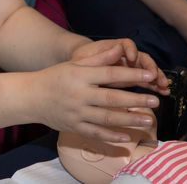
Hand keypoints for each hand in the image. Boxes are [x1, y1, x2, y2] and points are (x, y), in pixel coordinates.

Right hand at [35, 50, 160, 141]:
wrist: (31, 97)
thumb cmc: (56, 77)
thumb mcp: (75, 63)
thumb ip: (99, 58)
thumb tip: (120, 49)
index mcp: (80, 75)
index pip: (110, 74)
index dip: (130, 76)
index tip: (148, 75)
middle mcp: (79, 95)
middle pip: (111, 99)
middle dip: (135, 101)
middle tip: (155, 102)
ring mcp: (76, 113)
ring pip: (107, 118)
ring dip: (129, 120)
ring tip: (148, 120)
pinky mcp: (74, 127)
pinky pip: (96, 134)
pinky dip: (112, 137)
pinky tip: (128, 138)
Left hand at [70, 38, 169, 92]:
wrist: (80, 67)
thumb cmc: (82, 60)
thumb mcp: (86, 59)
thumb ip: (101, 56)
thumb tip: (117, 48)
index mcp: (113, 47)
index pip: (127, 45)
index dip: (131, 50)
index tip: (132, 58)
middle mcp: (125, 55)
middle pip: (142, 57)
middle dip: (150, 66)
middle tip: (156, 76)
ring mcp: (130, 66)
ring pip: (147, 69)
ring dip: (157, 76)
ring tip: (164, 87)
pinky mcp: (132, 77)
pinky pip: (146, 80)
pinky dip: (155, 85)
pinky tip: (163, 92)